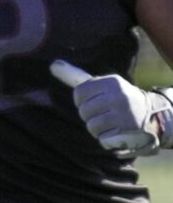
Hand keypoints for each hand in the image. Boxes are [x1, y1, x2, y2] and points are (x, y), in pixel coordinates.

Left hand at [52, 60, 171, 157]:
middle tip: (101, 112)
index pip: (79, 93)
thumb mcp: (104, 85)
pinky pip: (102, 137)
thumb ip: (78, 77)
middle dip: (89, 115)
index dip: (80, 100)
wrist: (150, 113)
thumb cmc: (118, 97)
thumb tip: (52, 65)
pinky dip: (104, 137)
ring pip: (91, 125)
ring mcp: (124, 113)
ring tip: (107, 122)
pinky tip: (114, 130)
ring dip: (96, 127)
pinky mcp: (127, 130)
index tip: (90, 101)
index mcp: (111, 82)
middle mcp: (118, 96)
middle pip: (84, 111)